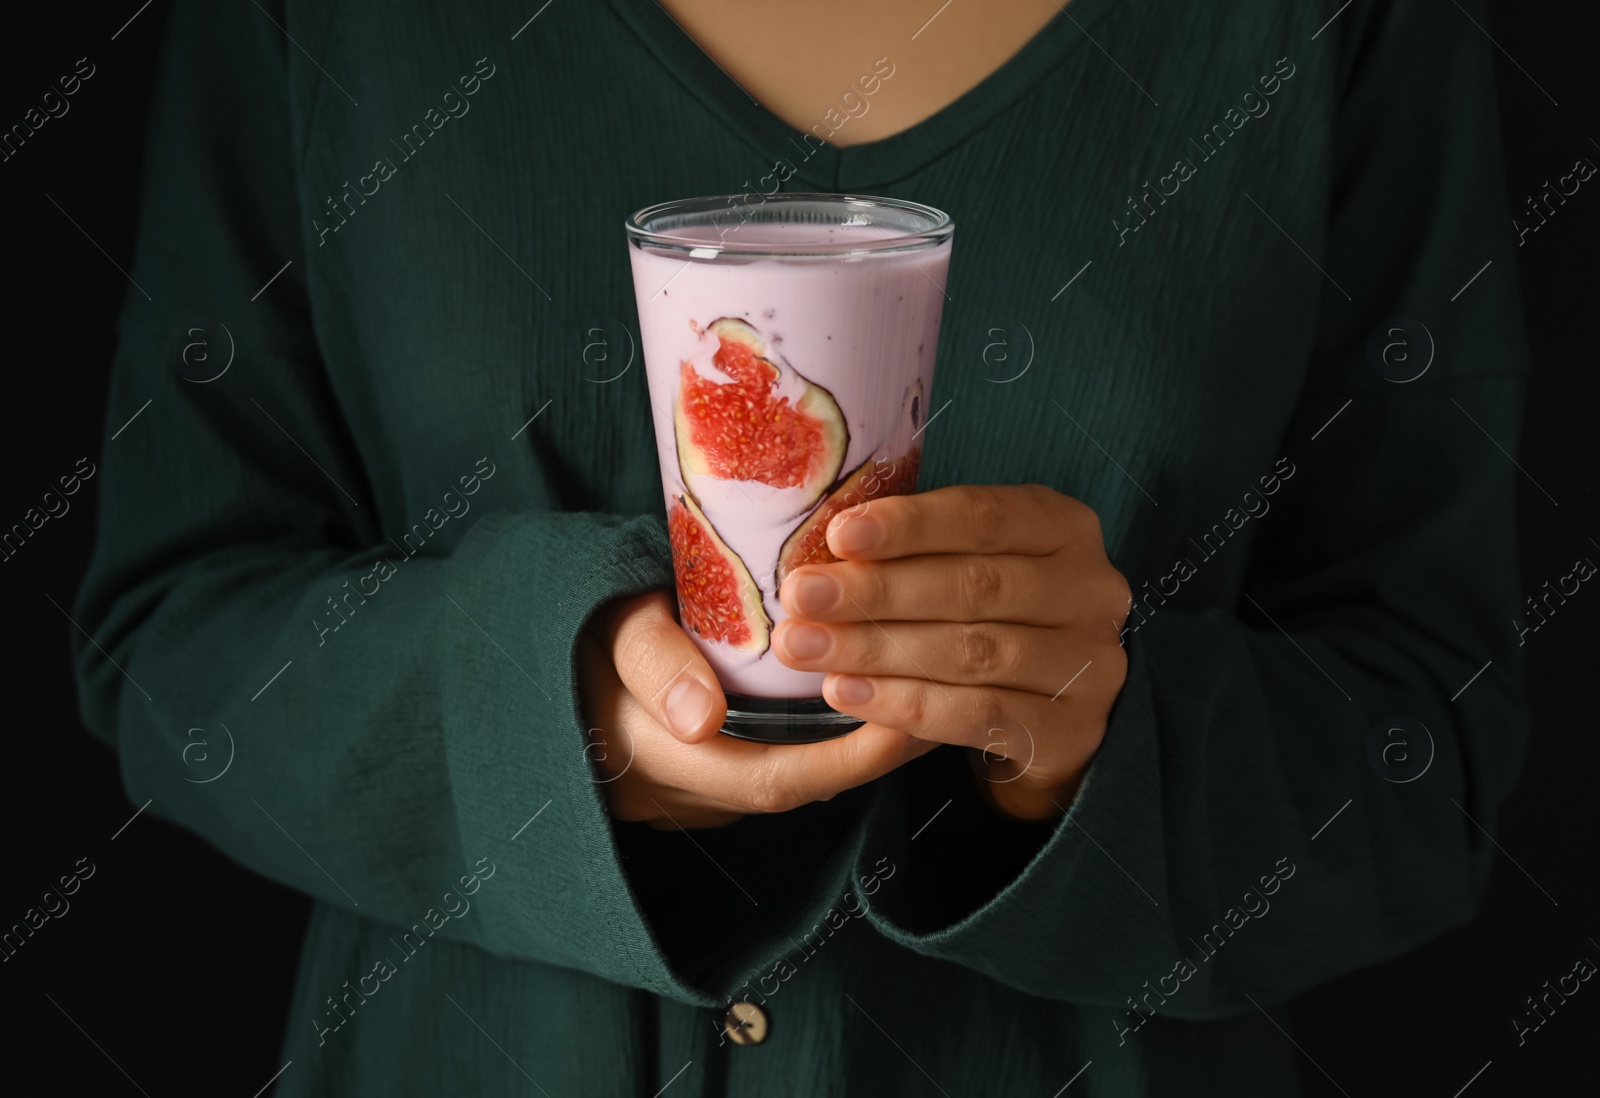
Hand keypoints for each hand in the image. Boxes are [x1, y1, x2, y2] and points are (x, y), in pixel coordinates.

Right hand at [577, 591, 933, 828]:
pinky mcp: (705, 774)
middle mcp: (681, 794)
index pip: (772, 780)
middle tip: (945, 701)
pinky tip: (874, 698)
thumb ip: (652, 662)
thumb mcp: (608, 631)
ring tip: (928, 694)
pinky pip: (777, 764)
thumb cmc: (580, 632)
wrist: (540, 658)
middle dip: (874, 754)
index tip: (909, 715)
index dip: (849, 759)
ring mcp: (691, 793)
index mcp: (657, 761)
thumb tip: (699, 716)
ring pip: (792, 780)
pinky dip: (827, 740)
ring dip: (859, 747)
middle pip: (798, 788)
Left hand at [773, 485, 1131, 820]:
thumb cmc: (993, 618)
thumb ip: (920, 549)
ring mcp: (1093, 665)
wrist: (1051, 716)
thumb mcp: (971, 564)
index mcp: (1066, 529)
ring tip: (806, 648)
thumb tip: (830, 543)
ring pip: (972, 652)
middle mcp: (1093, 591)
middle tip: (801, 597)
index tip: (838, 535)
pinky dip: (905, 703)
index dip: (909, 526)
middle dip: (877, 591)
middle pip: (974, 587)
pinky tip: (846, 693)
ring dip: (878, 650)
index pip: (985, 517)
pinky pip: (977, 715)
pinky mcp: (1072, 731)